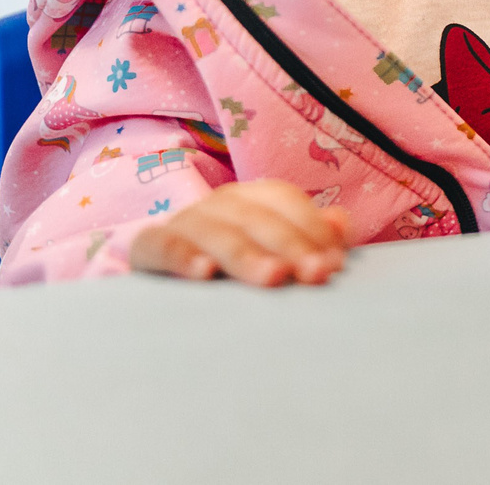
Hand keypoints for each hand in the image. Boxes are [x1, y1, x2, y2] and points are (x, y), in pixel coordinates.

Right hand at [130, 178, 354, 285]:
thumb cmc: (237, 271)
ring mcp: (183, 223)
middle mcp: (218, 204)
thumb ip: (312, 240)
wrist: (168, 290)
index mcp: (251, 199)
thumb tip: (341, 223)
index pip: (284, 200)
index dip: (311, 228)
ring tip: (274, 277)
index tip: (333, 264)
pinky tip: (205, 273)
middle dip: (290, 245)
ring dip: (246, 254)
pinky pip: (161, 245)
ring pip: (216, 232)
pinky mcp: (148, 247)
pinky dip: (183, 256)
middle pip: (256, 217)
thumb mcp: (276, 256)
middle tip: (315, 274)